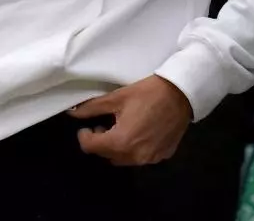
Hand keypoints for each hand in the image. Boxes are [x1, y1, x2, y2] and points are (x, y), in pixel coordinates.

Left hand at [68, 75, 191, 165]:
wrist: (180, 94)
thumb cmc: (147, 93)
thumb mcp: (115, 98)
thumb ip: (91, 108)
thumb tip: (72, 113)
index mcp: (120, 142)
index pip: (91, 148)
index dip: (84, 136)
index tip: (87, 126)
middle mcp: (135, 156)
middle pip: (107, 155)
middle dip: (100, 142)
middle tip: (103, 125)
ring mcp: (150, 158)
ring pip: (123, 159)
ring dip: (117, 147)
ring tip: (120, 128)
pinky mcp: (162, 156)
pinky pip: (141, 157)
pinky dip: (134, 148)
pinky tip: (138, 132)